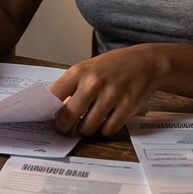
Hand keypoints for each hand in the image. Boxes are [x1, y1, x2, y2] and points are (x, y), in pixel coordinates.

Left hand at [48, 44, 165, 137]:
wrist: (145, 62)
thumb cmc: (112, 67)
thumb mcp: (87, 69)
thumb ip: (71, 87)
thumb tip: (53, 111)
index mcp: (79, 72)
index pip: (53, 95)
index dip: (47, 110)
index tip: (47, 117)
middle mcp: (93, 83)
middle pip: (68, 117)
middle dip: (64, 127)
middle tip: (66, 128)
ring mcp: (111, 95)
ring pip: (87, 128)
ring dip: (85, 130)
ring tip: (87, 124)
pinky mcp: (127, 107)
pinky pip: (107, 131)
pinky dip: (103, 131)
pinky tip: (104, 123)